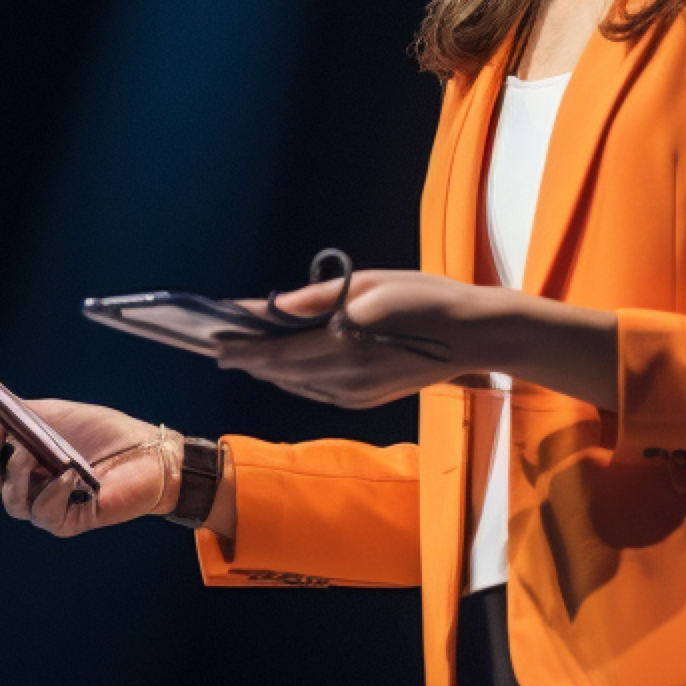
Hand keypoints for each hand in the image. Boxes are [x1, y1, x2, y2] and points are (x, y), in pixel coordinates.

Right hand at [0, 393, 181, 537]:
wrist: (146, 451)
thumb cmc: (98, 433)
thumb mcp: (51, 414)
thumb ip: (16, 411)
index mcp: (7, 454)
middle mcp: (18, 482)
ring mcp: (40, 504)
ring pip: (9, 500)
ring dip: (15, 474)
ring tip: (27, 451)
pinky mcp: (67, 521)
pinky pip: (47, 514)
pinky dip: (53, 493)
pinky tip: (67, 474)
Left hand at [215, 269, 616, 409]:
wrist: (474, 335)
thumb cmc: (423, 296)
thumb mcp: (367, 284)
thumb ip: (315, 299)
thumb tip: (270, 305)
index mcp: (344, 344)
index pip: (276, 354)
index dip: (241, 350)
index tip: (212, 342)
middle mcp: (345, 377)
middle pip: (281, 373)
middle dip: (248, 361)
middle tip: (217, 348)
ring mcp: (356, 394)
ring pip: (297, 385)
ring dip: (269, 371)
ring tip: (242, 356)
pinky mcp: (366, 401)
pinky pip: (317, 392)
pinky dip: (295, 379)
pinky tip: (283, 368)